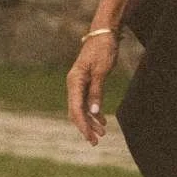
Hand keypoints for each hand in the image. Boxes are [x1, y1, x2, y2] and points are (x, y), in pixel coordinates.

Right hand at [66, 27, 120, 145]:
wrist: (103, 34)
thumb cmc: (103, 49)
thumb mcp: (102, 71)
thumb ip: (96, 91)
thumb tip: (93, 112)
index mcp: (74, 81)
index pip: (76, 109)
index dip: (83, 125)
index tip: (90, 137)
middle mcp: (73, 84)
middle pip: (76, 111)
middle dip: (85, 127)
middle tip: (95, 142)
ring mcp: (78, 83)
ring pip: (82, 108)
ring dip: (91, 121)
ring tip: (102, 134)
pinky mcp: (85, 82)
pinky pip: (86, 101)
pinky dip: (93, 112)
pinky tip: (101, 121)